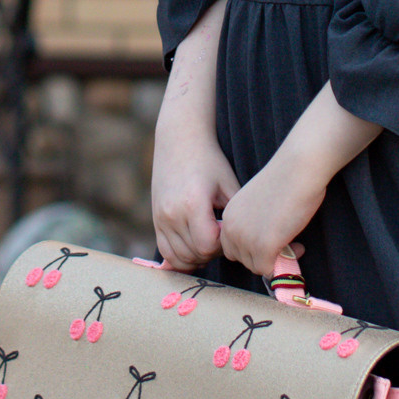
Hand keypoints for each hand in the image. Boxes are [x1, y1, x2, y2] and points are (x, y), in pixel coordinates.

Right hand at [151, 120, 238, 275]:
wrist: (180, 140)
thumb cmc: (210, 161)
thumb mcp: (229, 185)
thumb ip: (235, 215)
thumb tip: (242, 242)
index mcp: (192, 204)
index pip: (209, 246)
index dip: (223, 244)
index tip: (229, 229)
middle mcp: (172, 214)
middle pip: (194, 254)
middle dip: (212, 252)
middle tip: (222, 236)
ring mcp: (160, 218)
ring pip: (179, 257)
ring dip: (197, 257)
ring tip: (209, 240)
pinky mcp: (155, 220)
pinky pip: (166, 252)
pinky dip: (181, 256)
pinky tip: (195, 247)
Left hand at [217, 155, 316, 283]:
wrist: (297, 169)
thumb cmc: (284, 181)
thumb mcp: (258, 205)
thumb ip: (253, 224)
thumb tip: (264, 247)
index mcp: (229, 215)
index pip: (231, 247)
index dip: (252, 248)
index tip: (272, 240)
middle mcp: (231, 228)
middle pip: (242, 259)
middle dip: (263, 256)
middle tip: (287, 245)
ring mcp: (246, 239)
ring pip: (256, 266)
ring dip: (275, 260)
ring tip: (294, 245)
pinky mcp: (263, 247)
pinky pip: (269, 270)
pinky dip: (284, 264)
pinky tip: (298, 247)